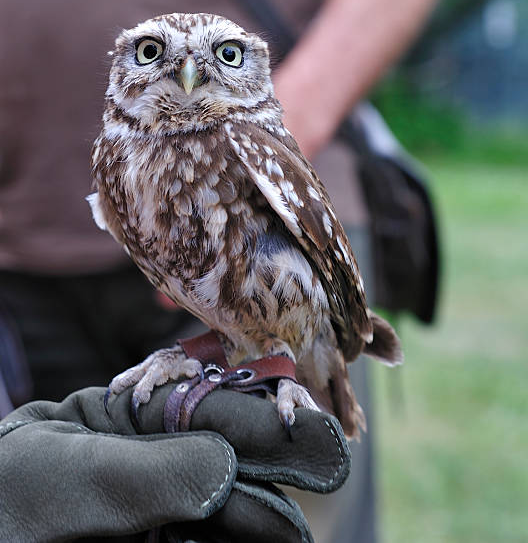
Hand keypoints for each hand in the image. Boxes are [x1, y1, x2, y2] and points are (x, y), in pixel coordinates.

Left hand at [0, 385, 350, 541]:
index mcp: (129, 423)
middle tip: (328, 457)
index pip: (206, 407)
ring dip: (262, 512)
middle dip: (277, 457)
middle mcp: (151, 464)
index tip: (306, 425)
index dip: (259, 413)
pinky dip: (233, 541)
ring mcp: (157, 514)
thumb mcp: (67, 475)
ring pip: (226, 507)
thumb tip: (225, 467)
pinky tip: (261, 537)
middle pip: (228, 455)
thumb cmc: (3, 507)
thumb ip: (148, 468)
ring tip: (290, 528)